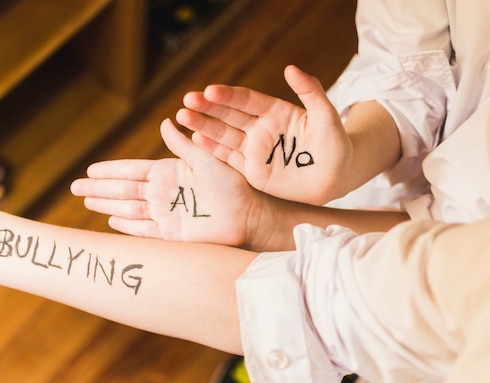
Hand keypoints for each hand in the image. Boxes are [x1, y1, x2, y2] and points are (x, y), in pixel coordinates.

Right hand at [71, 118, 262, 246]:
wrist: (247, 213)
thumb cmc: (232, 183)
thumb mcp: (205, 158)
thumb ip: (183, 144)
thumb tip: (165, 121)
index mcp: (168, 172)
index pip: (131, 170)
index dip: (109, 170)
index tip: (89, 168)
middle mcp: (163, 193)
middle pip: (122, 190)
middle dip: (98, 188)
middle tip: (75, 187)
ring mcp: (165, 213)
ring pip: (128, 208)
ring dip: (106, 205)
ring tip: (86, 201)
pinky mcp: (171, 234)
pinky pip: (143, 230)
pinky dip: (127, 226)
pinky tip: (112, 222)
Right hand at [177, 65, 350, 204]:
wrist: (336, 178)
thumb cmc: (335, 145)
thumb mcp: (326, 116)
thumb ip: (311, 92)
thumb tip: (291, 68)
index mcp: (275, 112)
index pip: (246, 100)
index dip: (228, 96)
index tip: (210, 90)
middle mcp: (260, 129)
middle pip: (229, 115)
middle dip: (208, 108)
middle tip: (188, 100)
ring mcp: (254, 150)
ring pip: (223, 135)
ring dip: (203, 126)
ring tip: (182, 117)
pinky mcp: (251, 171)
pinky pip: (228, 159)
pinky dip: (211, 151)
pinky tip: (194, 140)